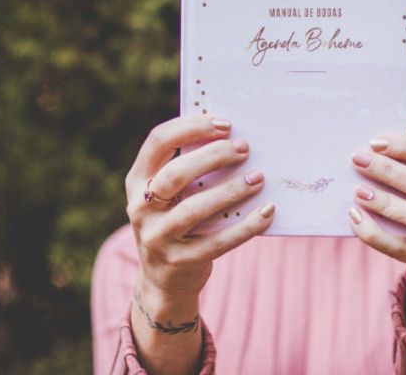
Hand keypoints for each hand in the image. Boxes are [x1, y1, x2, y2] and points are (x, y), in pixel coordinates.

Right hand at [124, 114, 274, 373]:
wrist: (164, 281)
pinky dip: (246, 226)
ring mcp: (157, 237)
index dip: (191, 127)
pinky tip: (268, 211)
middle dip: (213, 157)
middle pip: (175, 174)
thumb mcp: (170, 194)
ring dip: (230, 191)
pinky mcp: (180, 262)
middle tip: (244, 148)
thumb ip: (189, 168)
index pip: (158, 141)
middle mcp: (140, 208)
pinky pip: (217, 242)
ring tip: (258, 177)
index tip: (225, 124)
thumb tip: (234, 137)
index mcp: (138, 180)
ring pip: (194, 209)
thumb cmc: (176, 221)